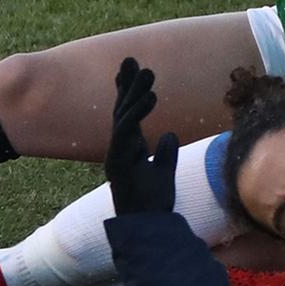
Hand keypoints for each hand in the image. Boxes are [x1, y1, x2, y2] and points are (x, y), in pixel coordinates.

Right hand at [104, 59, 179, 218]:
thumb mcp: (164, 171)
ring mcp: (117, 154)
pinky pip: (127, 132)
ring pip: (123, 117)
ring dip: (135, 94)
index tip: (133, 69)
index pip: (128, 114)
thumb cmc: (153, 201)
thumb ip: (164, 152)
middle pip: (122, 110)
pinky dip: (138, 113)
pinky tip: (150, 97)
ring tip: (147, 73)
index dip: (129, 92)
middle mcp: (120, 148)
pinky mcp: (118, 162)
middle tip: (133, 60)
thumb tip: (167, 134)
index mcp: (129, 148)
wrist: (148, 225)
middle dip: (126, 84)